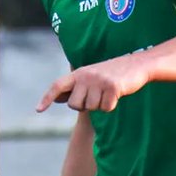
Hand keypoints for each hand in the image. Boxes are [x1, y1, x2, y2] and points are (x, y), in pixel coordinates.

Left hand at [37, 52, 152, 112]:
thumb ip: (74, 88)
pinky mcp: (112, 87)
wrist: (137, 65)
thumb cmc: (112, 74)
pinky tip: (117, 93)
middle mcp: (86, 76)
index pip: (57, 85)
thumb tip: (57, 98)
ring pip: (91, 108)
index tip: (38, 110)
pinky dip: (112, 105)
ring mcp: (99, 81)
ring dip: (100, 105)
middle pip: (75, 105)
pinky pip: (106, 108)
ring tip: (108, 91)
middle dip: (85, 106)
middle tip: (97, 95)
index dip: (46, 98)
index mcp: (78, 73)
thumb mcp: (90, 78)